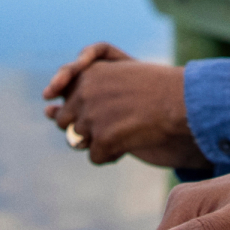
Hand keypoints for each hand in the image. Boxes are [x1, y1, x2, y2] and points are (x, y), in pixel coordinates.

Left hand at [44, 45, 205, 167]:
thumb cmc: (154, 90)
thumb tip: (46, 110)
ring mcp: (93, 117)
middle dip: (81, 125)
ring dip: (96, 141)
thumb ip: (82, 89)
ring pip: (77, 140)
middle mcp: (85, 92)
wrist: (182, 105)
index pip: (61, 90)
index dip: (68, 103)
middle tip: (108, 124)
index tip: (64, 109)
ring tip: (122, 133)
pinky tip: (126, 147)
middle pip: (62, 119)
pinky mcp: (104, 139)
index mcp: (89, 73)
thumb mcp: (116, 78)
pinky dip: (109, 156)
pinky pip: (95, 157)